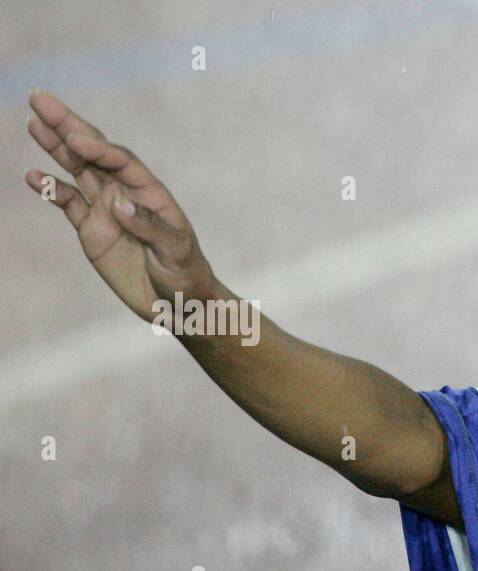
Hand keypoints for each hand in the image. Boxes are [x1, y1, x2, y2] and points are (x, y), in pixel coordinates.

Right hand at [24, 90, 216, 324]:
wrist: (177, 304)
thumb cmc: (185, 274)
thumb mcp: (175, 252)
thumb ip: (150, 227)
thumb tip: (119, 205)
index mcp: (150, 193)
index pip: (121, 161)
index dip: (98, 149)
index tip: (76, 140)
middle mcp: (125, 193)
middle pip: (94, 153)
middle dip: (68, 126)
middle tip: (39, 98)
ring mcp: (106, 210)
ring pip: (76, 170)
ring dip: (55, 147)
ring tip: (33, 122)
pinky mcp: (91, 230)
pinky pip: (68, 203)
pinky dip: (51, 189)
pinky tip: (33, 176)